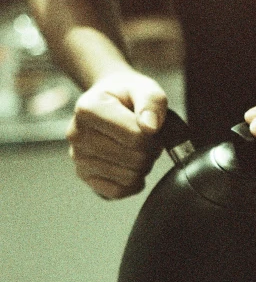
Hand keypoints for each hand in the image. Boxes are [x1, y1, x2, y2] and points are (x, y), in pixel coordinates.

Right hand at [67, 71, 167, 198]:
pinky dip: (132, 182)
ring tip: (135, 148)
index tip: (149, 126)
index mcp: (87, 109)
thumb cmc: (128, 96)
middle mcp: (76, 135)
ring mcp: (78, 159)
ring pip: (130, 177)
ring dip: (143, 165)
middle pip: (135, 159)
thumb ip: (152, 103)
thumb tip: (150, 127)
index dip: (154, 135)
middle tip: (145, 138)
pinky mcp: (86, 177)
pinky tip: (129, 164)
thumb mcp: (146, 89)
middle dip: (150, 150)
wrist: (111, 101)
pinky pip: (119, 192)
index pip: (137, 138)